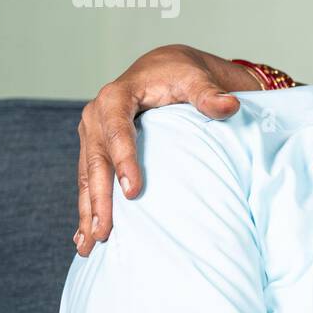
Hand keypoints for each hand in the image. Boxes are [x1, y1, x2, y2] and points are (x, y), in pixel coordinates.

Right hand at [75, 45, 259, 255]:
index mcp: (116, 97)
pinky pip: (88, 180)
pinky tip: (83, 235)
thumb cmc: (181, 75)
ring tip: (88, 244)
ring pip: (87, 176)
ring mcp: (92, 134)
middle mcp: (96, 116)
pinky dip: (86, 206)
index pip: (118, 131)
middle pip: (96, 161)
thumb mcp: (196, 79)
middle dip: (98, 198)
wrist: (163, 68)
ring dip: (87, 210)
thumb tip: (230, 105)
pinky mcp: (94, 148)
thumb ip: (209, 94)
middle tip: (104, 232)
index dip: (124, 161)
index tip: (134, 192)